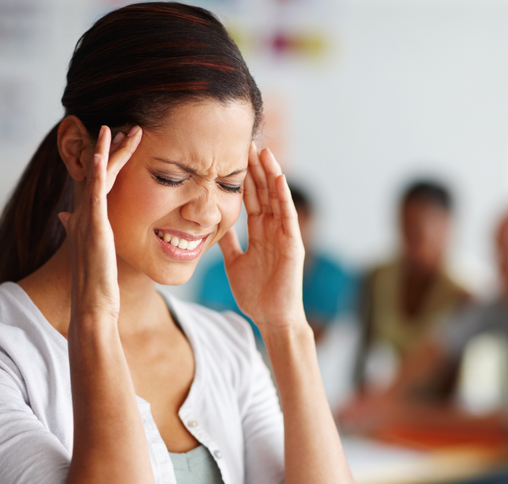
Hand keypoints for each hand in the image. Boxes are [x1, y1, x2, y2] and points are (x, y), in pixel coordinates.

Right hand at [58, 124, 141, 319]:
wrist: (92, 305)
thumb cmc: (97, 285)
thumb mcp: (91, 253)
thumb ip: (80, 232)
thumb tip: (64, 216)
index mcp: (85, 221)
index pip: (97, 183)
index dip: (105, 161)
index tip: (118, 143)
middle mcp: (82, 215)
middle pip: (96, 173)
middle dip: (109, 149)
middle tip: (123, 127)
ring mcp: (86, 219)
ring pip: (97, 176)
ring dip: (107, 150)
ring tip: (119, 128)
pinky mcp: (93, 226)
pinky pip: (95, 191)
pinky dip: (97, 170)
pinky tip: (101, 152)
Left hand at [218, 143, 306, 331]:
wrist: (271, 318)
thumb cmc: (256, 294)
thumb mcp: (234, 262)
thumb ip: (228, 242)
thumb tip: (215, 225)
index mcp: (260, 233)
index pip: (251, 199)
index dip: (243, 178)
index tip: (233, 156)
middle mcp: (273, 229)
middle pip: (263, 193)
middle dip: (256, 168)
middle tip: (247, 142)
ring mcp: (284, 235)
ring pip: (276, 198)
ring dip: (270, 174)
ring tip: (263, 151)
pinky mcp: (293, 244)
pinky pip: (288, 215)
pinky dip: (283, 196)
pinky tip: (278, 177)